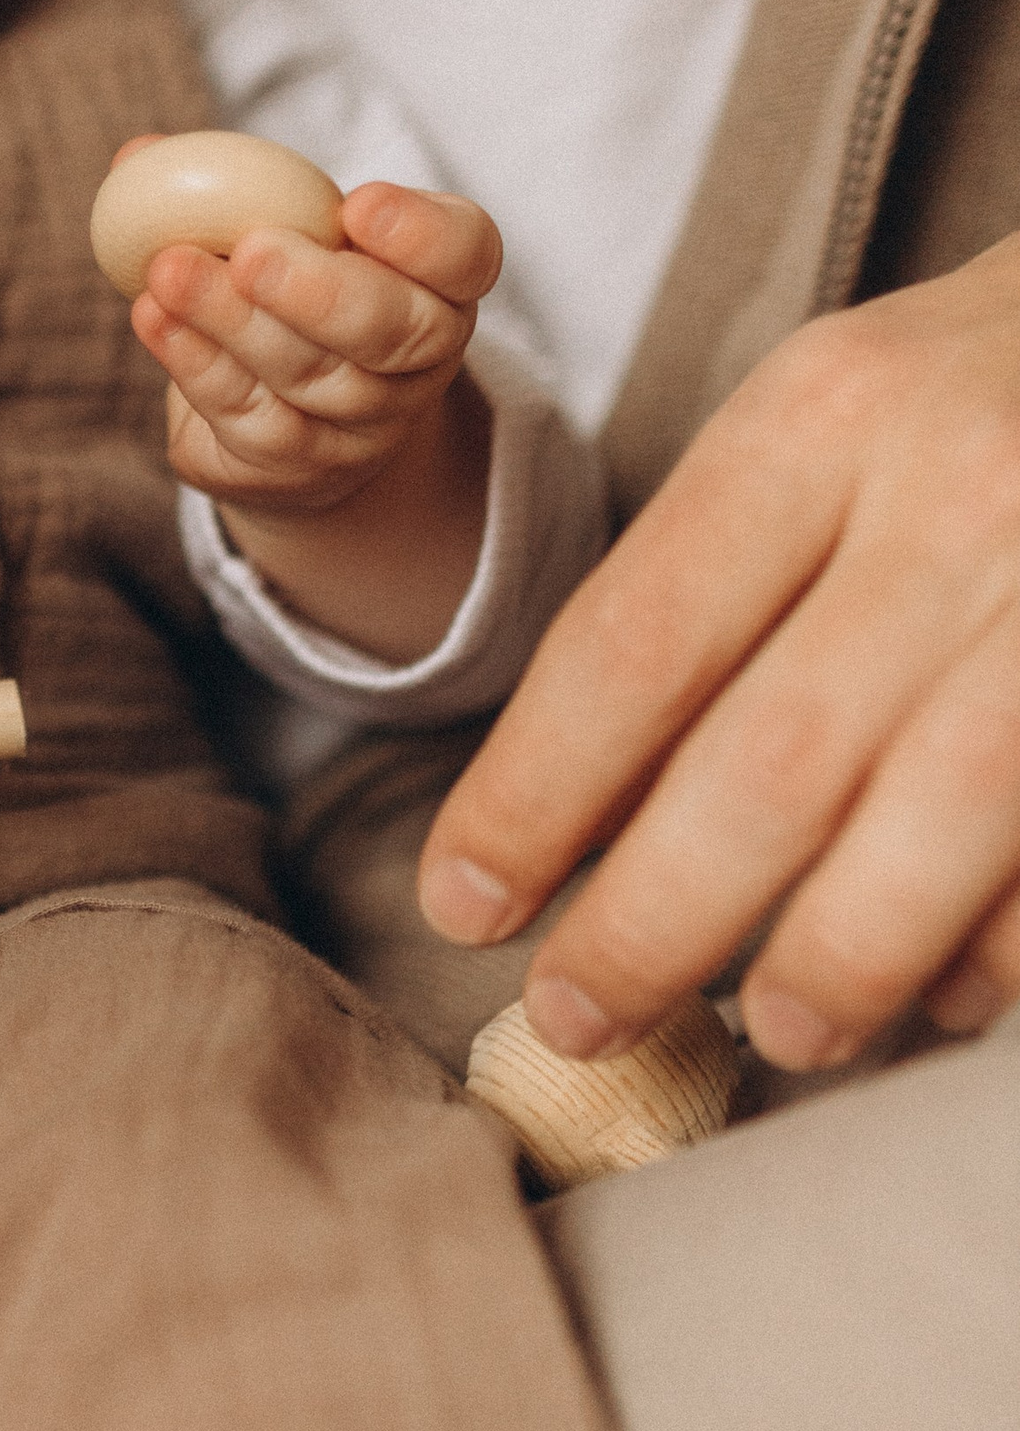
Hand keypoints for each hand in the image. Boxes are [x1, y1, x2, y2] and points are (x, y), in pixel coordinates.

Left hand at [131, 177, 501, 660]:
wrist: (289, 416)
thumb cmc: (290, 294)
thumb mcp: (282, 230)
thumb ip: (229, 186)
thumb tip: (139, 155)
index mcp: (440, 279)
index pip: (465, 255)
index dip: (422, 234)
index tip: (358, 204)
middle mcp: (421, 358)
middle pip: (395, 332)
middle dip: (320, 292)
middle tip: (250, 253)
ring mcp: (367, 424)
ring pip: (309, 376)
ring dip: (231, 321)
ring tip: (167, 271)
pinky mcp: (302, 467)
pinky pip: (251, 418)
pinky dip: (196, 364)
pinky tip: (154, 319)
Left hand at [419, 239, 1019, 1067]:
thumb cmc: (975, 394)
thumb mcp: (824, 426)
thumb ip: (708, 598)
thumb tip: (575, 826)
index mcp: (824, 418)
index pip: (634, 643)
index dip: (533, 800)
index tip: (465, 904)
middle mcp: (959, 499)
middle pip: (766, 766)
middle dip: (651, 926)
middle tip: (578, 1018)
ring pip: (932, 827)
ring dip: (835, 961)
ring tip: (776, 1037)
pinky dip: (996, 947)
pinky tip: (942, 995)